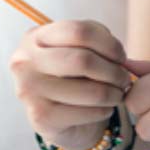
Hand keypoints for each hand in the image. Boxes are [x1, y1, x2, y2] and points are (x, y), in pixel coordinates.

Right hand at [8, 20, 133, 149]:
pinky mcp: (41, 117)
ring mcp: (29, 91)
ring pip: (91, 90)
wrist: (56, 118)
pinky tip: (103, 108)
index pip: (79, 31)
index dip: (109, 43)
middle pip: (84, 60)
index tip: (120, 56)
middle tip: (123, 79)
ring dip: (114, 94)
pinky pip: (88, 113)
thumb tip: (117, 55)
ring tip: (117, 94)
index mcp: (34, 38)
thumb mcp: (77, 50)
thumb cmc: (71, 77)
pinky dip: (104, 111)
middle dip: (113, 71)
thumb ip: (93, 43)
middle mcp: (25, 62)